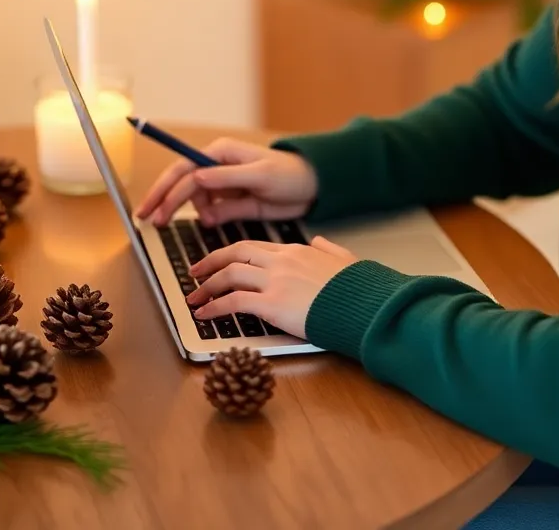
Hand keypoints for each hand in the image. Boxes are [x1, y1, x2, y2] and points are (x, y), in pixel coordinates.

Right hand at [135, 137, 317, 226]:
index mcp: (222, 153)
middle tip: (152, 221)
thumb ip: (227, 177)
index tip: (151, 206)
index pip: (184, 168)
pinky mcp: (232, 201)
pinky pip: (212, 211)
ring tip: (206, 219)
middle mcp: (218, 166)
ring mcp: (224, 184)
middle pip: (182, 183)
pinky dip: (209, 217)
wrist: (312, 188)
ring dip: (194, 211)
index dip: (165, 187)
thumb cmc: (290, 173)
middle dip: (166, 202)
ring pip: (195, 200)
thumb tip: (196, 179)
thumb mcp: (261, 174)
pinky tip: (215, 219)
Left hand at [185, 235, 357, 338]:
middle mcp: (282, 261)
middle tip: (194, 274)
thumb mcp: (344, 259)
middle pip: (235, 253)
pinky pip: (234, 302)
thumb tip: (319, 242)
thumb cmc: (357, 287)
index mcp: (296, 250)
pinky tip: (205, 316)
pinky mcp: (272, 304)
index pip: (253, 246)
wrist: (363, 304)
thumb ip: (328, 249)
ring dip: (207, 287)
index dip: (230, 254)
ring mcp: (276, 281)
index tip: (217, 262)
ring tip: (194, 301)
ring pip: (230, 274)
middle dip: (209, 263)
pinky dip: (214, 308)